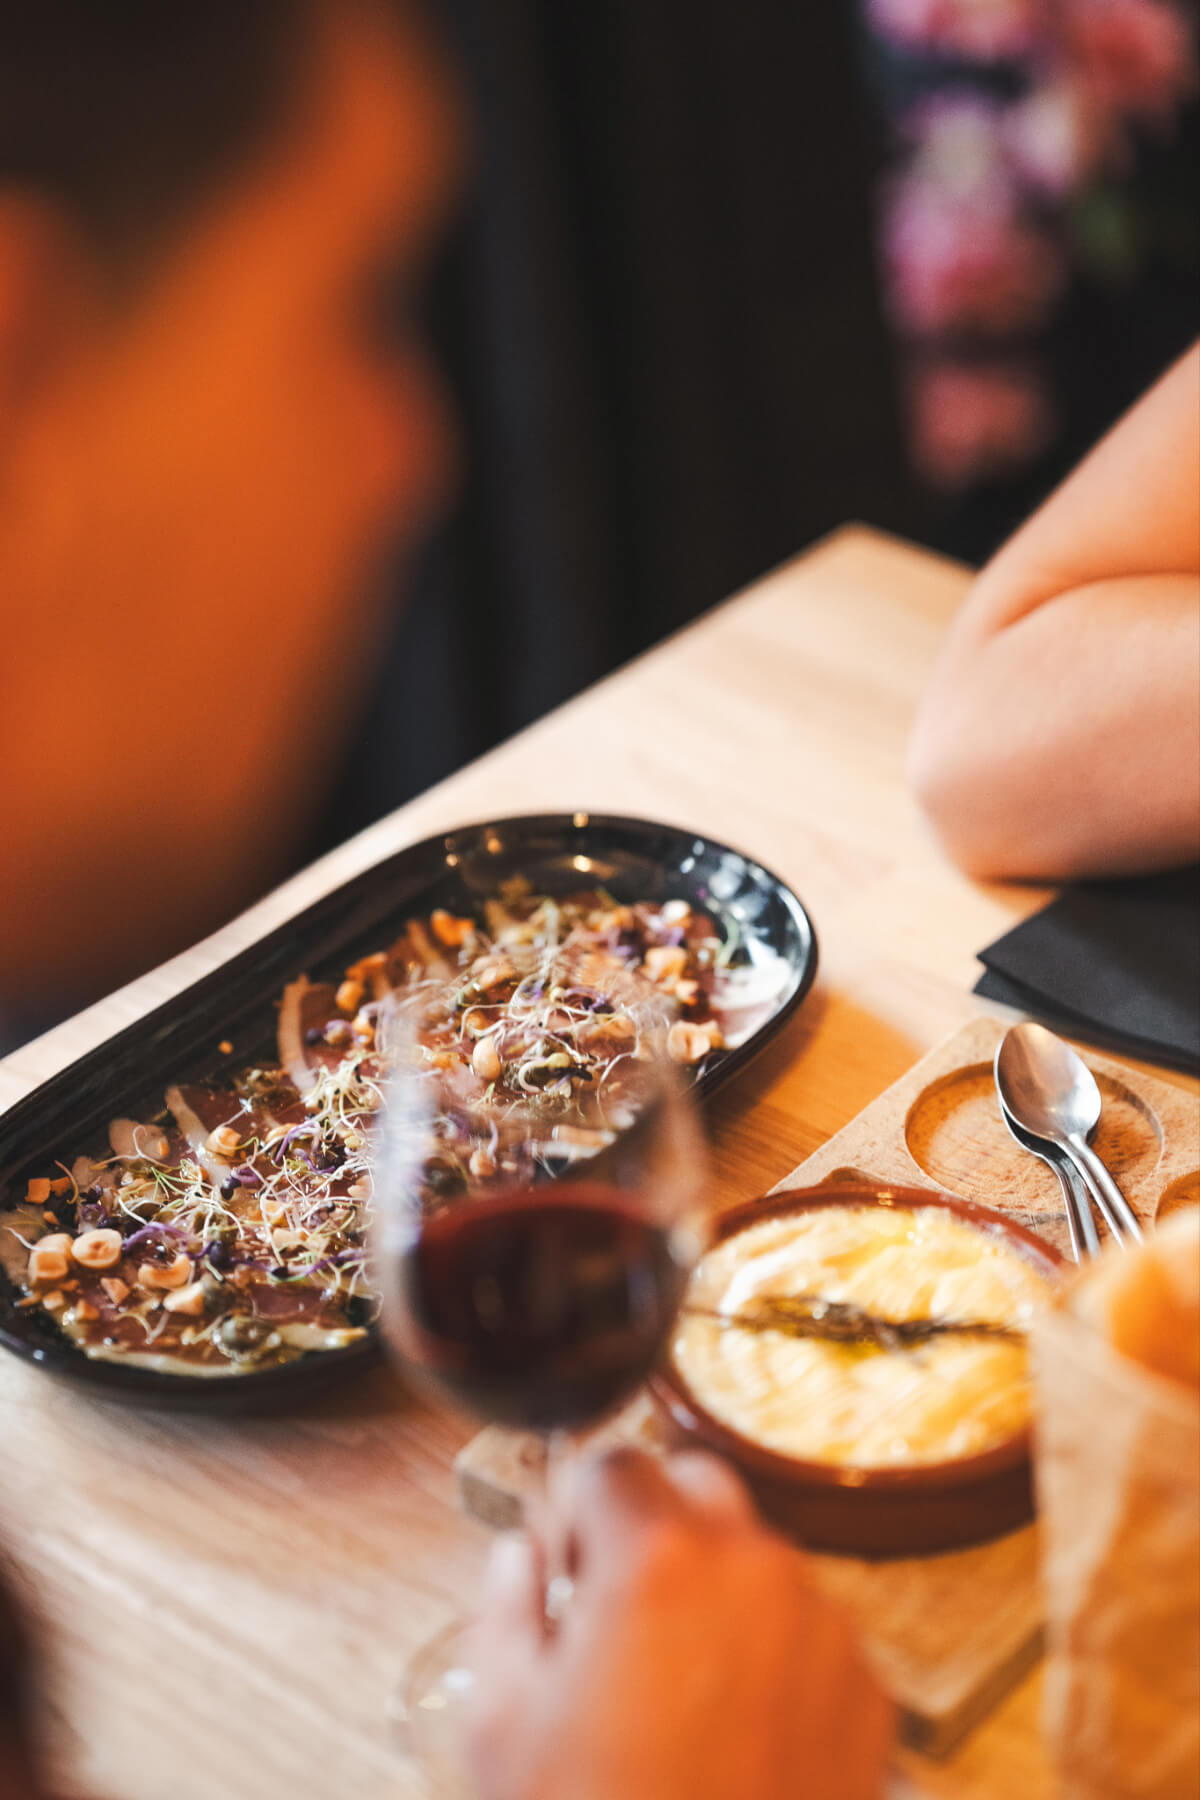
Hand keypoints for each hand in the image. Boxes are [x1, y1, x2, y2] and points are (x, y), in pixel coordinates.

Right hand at [466, 1447, 892, 1799]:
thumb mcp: (502, 1721)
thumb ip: (506, 1605)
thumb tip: (522, 1556)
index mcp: (656, 1561)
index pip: (612, 1462)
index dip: (576, 1509)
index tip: (566, 1563)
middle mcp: (752, 1570)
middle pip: (697, 1486)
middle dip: (653, 1525)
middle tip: (616, 1608)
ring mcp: (822, 1627)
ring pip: (757, 1557)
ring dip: (713, 1588)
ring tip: (672, 1688)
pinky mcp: (867, 1689)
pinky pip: (807, 1629)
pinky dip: (770, 1651)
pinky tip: (729, 1732)